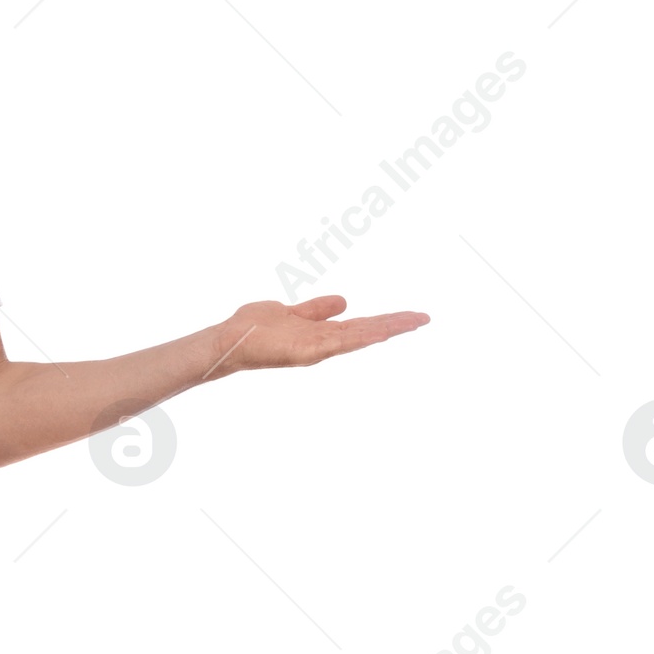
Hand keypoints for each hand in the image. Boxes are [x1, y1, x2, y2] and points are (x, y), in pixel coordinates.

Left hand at [208, 293, 429, 375]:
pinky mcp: (306, 351)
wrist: (229, 340)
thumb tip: (344, 301)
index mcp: (322, 334)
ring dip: (386, 328)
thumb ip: (317, 310)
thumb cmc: (255, 328)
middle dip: (396, 325)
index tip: (412, 315)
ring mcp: (316, 349)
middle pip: (366, 332)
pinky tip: (380, 331)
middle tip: (425, 318)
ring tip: (413, 321)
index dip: (387, 321)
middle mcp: (323, 343)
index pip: (361, 326)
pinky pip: (338, 342)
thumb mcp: (294, 312)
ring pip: (359, 337)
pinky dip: (361, 337)